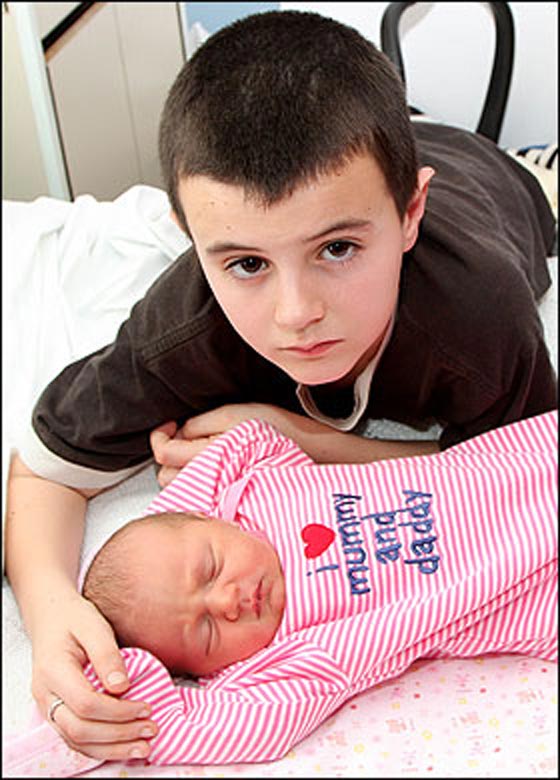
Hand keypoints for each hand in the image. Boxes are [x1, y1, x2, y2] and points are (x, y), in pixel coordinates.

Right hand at [30, 589, 157, 760]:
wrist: (51, 618)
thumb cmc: (74, 619)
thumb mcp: (93, 626)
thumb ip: (106, 654)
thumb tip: (122, 686)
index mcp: (53, 671)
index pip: (85, 704)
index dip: (118, 711)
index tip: (146, 707)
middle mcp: (46, 695)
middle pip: (80, 730)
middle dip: (119, 734)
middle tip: (151, 729)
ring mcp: (48, 707)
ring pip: (76, 741)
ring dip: (112, 748)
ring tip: (144, 746)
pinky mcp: (56, 713)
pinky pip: (76, 739)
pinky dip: (101, 748)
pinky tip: (124, 746)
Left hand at [151, 403, 347, 486]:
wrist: (315, 458)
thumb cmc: (281, 433)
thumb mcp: (237, 413)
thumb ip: (201, 424)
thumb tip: (178, 432)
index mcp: (211, 455)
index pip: (164, 453)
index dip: (159, 435)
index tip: (168, 425)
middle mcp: (212, 482)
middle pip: (167, 475)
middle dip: (170, 454)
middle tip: (186, 436)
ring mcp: (221, 497)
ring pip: (184, 488)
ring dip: (184, 469)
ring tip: (205, 451)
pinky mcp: (231, 504)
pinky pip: (203, 497)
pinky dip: (201, 482)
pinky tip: (217, 468)